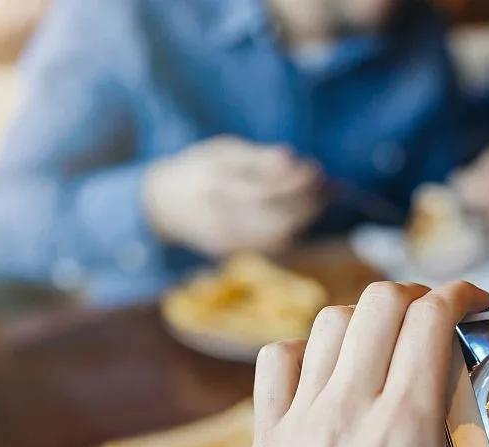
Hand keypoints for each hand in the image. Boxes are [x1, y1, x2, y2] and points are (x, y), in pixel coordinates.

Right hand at [143, 137, 323, 255]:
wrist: (163, 205)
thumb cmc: (199, 169)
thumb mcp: (223, 151)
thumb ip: (257, 157)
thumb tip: (290, 158)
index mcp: (217, 184)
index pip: (270, 189)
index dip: (300, 181)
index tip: (315, 168)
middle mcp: (221, 217)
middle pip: (280, 219)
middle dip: (310, 202)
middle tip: (326, 184)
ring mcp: (226, 239)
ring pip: (281, 235)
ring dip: (305, 216)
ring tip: (316, 196)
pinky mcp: (232, 252)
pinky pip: (272, 244)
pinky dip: (292, 228)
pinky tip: (297, 212)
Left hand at [213, 281, 488, 446]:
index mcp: (404, 430)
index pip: (429, 318)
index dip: (458, 294)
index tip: (477, 303)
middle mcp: (347, 409)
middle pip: (379, 303)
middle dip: (417, 296)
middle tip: (441, 321)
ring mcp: (298, 418)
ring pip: (327, 322)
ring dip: (364, 317)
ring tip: (390, 342)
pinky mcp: (264, 436)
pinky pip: (276, 361)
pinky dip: (305, 349)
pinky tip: (328, 373)